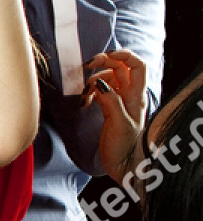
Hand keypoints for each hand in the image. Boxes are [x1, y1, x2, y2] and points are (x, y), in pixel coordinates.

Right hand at [82, 49, 148, 181]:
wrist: (124, 165)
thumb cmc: (124, 147)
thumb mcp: (119, 124)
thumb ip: (111, 101)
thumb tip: (100, 83)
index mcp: (136, 96)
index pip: (136, 65)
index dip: (123, 55)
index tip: (105, 56)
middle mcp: (130, 95)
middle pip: (120, 67)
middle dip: (103, 63)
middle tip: (86, 66)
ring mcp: (120, 101)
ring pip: (107, 79)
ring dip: (93, 81)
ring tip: (84, 94)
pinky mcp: (110, 108)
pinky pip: (100, 91)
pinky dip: (90, 92)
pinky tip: (84, 102)